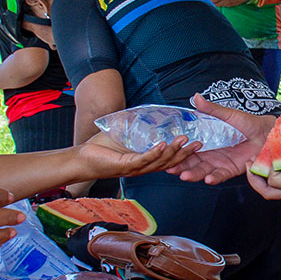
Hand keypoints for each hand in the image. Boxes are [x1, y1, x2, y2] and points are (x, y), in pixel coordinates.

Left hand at [73, 135, 197, 179]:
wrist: (81, 158)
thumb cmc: (100, 149)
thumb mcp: (123, 134)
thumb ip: (135, 126)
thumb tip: (145, 111)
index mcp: (143, 161)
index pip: (167, 158)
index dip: (182, 152)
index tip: (195, 143)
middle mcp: (142, 167)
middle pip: (169, 162)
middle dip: (185, 153)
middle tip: (199, 144)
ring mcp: (134, 168)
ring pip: (159, 162)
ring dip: (174, 152)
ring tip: (185, 141)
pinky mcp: (125, 166)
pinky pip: (143, 159)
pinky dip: (154, 153)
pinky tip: (163, 144)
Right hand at [172, 96, 273, 183]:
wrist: (269, 133)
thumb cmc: (249, 122)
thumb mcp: (228, 115)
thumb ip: (212, 109)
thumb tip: (196, 97)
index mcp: (207, 141)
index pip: (188, 148)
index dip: (178, 151)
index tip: (166, 152)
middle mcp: (211, 154)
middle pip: (193, 162)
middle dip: (181, 166)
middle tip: (171, 169)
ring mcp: (221, 163)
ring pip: (203, 171)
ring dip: (194, 174)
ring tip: (185, 175)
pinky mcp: (232, 170)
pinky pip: (221, 176)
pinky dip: (214, 178)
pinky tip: (208, 179)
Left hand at [247, 143, 280, 201]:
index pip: (275, 181)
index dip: (265, 168)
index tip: (262, 152)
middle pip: (270, 192)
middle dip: (255, 179)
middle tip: (250, 163)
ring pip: (276, 189)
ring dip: (263, 177)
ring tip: (259, 160)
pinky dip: (276, 172)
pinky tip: (277, 158)